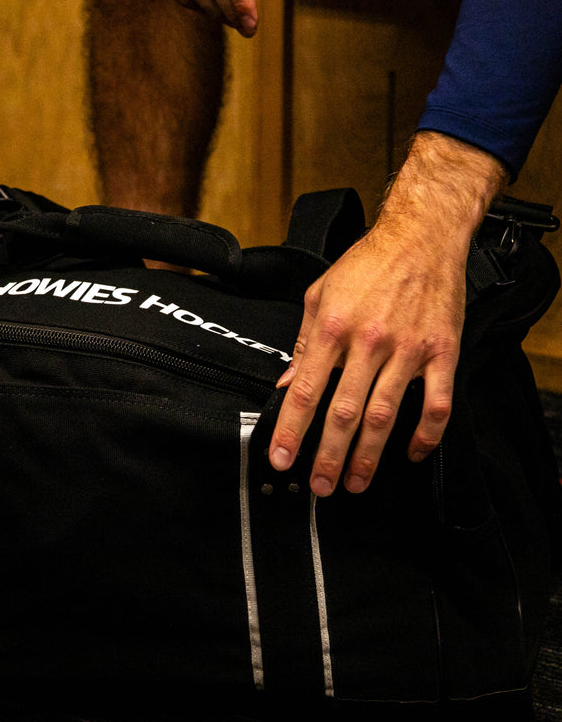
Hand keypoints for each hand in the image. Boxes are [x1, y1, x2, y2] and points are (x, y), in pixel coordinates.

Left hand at [269, 132, 506, 495]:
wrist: (421, 236)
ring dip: (368, 456)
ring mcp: (407, 350)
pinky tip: (413, 453)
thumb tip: (287, 382)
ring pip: (384, 416)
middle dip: (328, 457)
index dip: (290, 430)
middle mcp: (368, 342)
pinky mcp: (441, 353)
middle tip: (320, 485)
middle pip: (343, 414)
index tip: (281, 457)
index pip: (304, 391)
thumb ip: (303, 343)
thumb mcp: (320, 296)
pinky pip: (436, 404)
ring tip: (356, 482)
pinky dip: (425, 435)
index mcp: (332, 329)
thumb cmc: (368, 264)